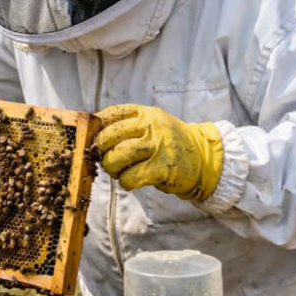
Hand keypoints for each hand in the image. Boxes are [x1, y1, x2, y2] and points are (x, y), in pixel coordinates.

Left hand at [94, 104, 222, 200]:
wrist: (203, 157)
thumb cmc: (169, 143)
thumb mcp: (152, 124)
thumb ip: (128, 126)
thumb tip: (94, 136)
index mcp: (145, 113)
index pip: (111, 114)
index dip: (97, 128)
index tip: (93, 139)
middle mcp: (151, 126)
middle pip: (109, 137)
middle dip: (101, 152)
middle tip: (106, 159)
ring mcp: (157, 146)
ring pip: (117, 157)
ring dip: (112, 168)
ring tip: (119, 171)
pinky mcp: (163, 167)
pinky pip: (131, 177)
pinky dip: (126, 182)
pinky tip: (131, 180)